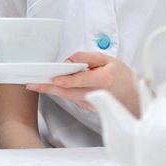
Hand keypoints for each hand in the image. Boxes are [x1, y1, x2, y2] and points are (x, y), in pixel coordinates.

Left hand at [26, 51, 140, 116]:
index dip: (67, 80)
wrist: (132, 95)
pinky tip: (53, 87)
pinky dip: (63, 93)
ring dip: (52, 91)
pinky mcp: (89, 107)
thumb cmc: (122, 76)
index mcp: (104, 80)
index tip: (55, 79)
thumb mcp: (107, 59)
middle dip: (49, 88)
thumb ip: (87, 58)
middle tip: (33, 85)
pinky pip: (73, 99)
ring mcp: (93, 103)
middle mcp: (97, 94)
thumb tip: (69, 61)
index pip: (82, 81)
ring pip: (69, 97)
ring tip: (37, 84)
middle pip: (69, 92)